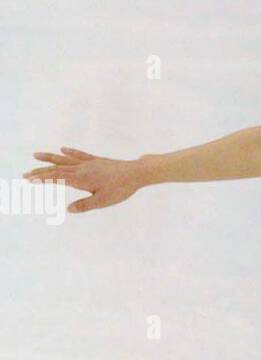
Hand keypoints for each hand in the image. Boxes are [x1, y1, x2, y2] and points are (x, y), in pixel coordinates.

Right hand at [22, 146, 142, 212]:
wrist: (136, 173)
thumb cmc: (121, 189)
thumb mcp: (103, 201)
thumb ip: (85, 205)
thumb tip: (69, 209)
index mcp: (81, 179)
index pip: (57, 178)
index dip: (42, 179)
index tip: (28, 180)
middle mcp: (82, 168)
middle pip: (56, 168)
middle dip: (40, 171)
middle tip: (25, 174)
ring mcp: (89, 163)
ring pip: (65, 159)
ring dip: (49, 158)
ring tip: (36, 155)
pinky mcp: (97, 161)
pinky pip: (80, 155)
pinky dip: (70, 153)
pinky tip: (63, 149)